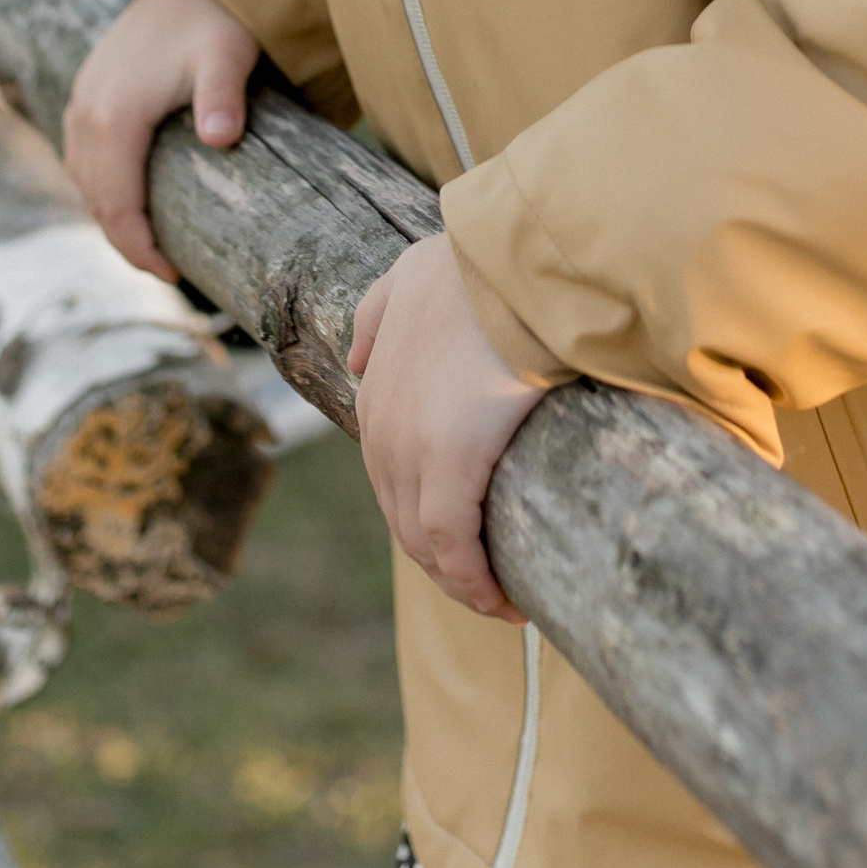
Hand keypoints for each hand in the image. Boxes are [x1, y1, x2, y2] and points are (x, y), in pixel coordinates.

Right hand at [64, 0, 257, 278]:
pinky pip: (82, 154)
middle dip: (124, 239)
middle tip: (167, 269)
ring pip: (82, 177)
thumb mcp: (227, 56)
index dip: (139, 247)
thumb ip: (223, 95)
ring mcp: (82, 98)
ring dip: (110, 213)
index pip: (114, 204)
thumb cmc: (214, 20)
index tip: (173, 276)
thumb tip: (222, 135)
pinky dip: (100, 184)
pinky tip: (130, 196)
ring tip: (151, 241)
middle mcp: (86, 110)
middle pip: (93, 198)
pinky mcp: (88, 90)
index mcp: (113, 115)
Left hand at [349, 236, 549, 621]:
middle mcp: (381, 434)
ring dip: (461, 581)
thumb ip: (376, 314)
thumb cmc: (474, 267)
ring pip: (425, 544)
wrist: (508, 264)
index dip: (426, 518)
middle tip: (489, 587)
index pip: (392, 481)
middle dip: (444, 562)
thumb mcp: (407, 277)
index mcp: (373, 396)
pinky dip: (476, 582)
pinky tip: (503, 602)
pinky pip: (454, 547)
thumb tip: (358, 357)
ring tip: (500, 601)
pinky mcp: (449, 470)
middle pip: (404, 523)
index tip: (466, 543)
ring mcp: (410, 454)